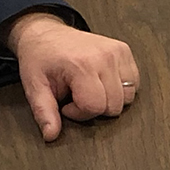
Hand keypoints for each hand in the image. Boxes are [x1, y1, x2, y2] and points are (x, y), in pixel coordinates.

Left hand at [5, 11, 139, 140]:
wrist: (46, 34)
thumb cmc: (40, 59)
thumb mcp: (35, 87)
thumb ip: (44, 112)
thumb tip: (51, 135)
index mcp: (81, 65)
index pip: (95, 107)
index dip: (79, 113)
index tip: (66, 104)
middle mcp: (104, 57)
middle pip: (114, 105)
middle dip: (95, 108)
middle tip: (77, 96)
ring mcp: (117, 52)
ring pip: (128, 96)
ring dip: (110, 99)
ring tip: (90, 89)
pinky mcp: (124, 50)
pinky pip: (134, 82)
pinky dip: (121, 89)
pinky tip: (102, 83)